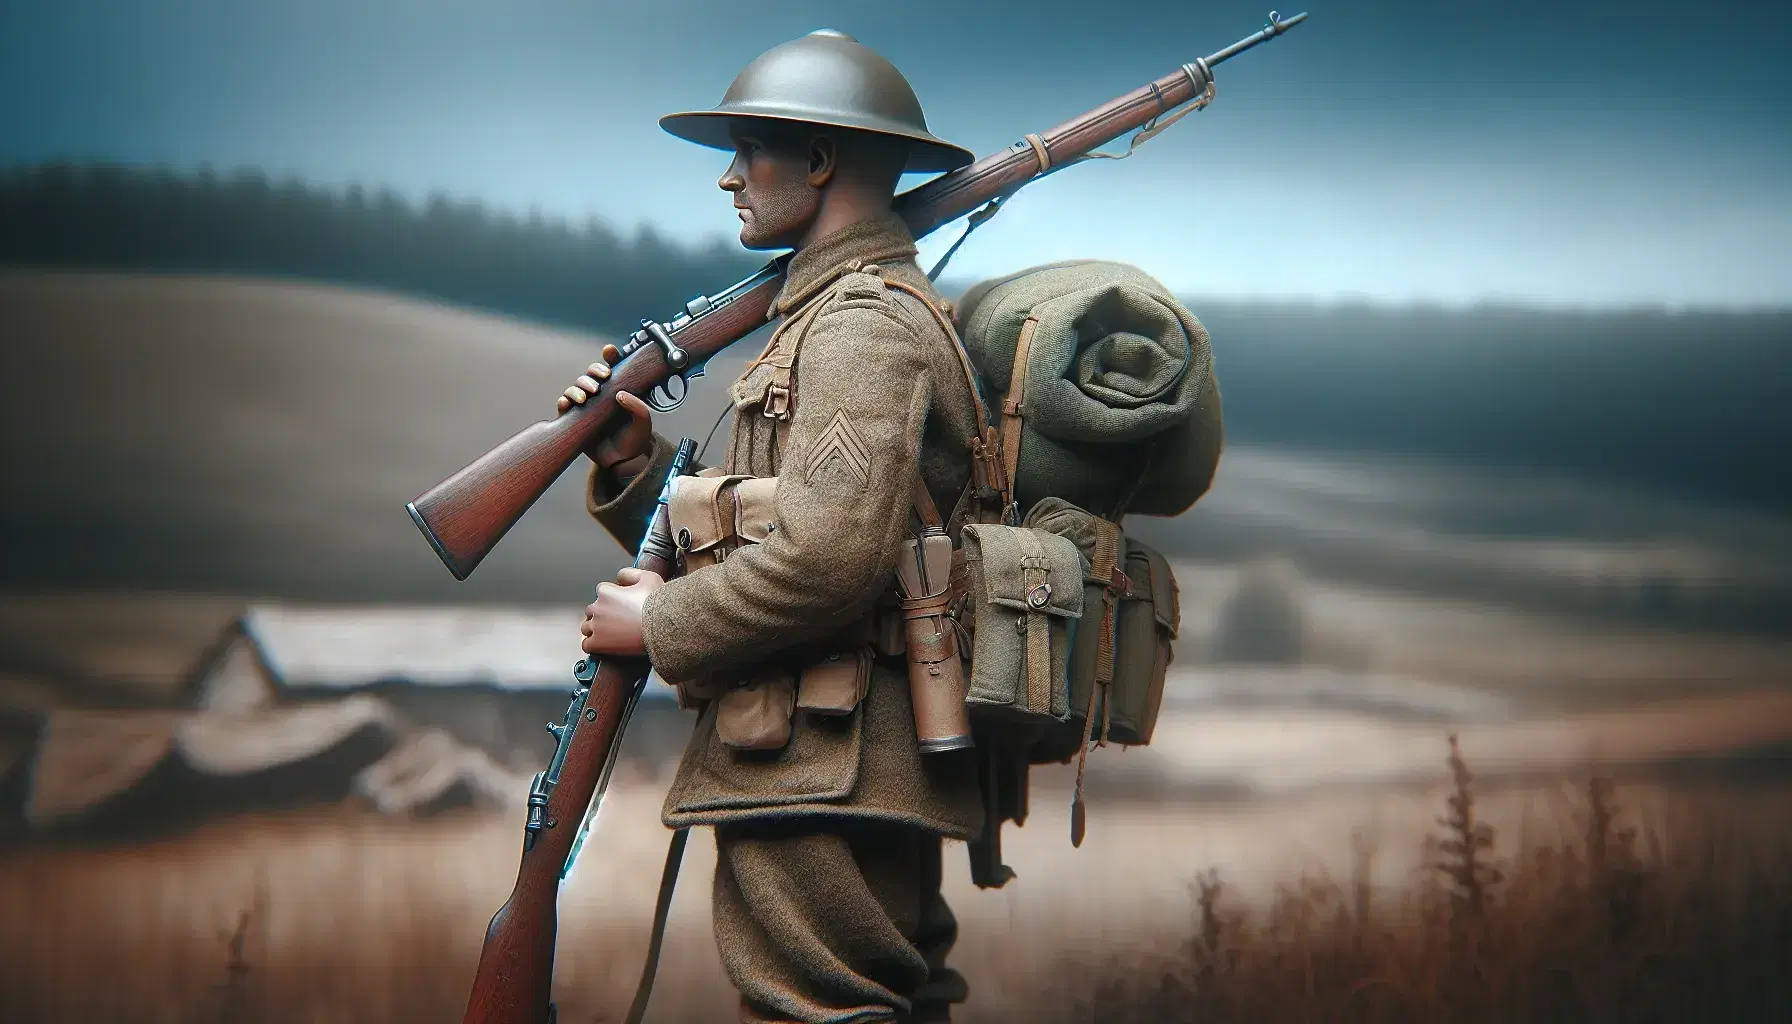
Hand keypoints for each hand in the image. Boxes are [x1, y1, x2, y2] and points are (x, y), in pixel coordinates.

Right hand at [556, 355, 654, 471]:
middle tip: (599, 382)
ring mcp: (586, 405)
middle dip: (592, 373)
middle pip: (589, 374)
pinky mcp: (574, 419)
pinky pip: (563, 405)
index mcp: (617, 389)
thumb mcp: (644, 423)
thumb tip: (621, 394)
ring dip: (577, 388)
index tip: (609, 351)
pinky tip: (567, 404)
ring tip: (585, 398)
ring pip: (575, 387)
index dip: (610, 356)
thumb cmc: (634, 439)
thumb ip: (639, 407)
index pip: (612, 367)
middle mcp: (600, 394)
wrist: (622, 461)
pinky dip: (563, 401)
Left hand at [580, 567, 662, 656]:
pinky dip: (593, 645)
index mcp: (606, 592)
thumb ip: (630, 573)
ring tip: (611, 634)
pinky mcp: (598, 644)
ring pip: (586, 627)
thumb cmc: (657, 604)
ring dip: (595, 630)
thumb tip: (621, 576)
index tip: (622, 604)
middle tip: (618, 620)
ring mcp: (596, 627)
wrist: (661, 627)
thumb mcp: (648, 578)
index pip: (602, 592)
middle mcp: (597, 608)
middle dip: (602, 614)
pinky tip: (603, 646)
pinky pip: (586, 645)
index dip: (612, 597)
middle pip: (592, 610)